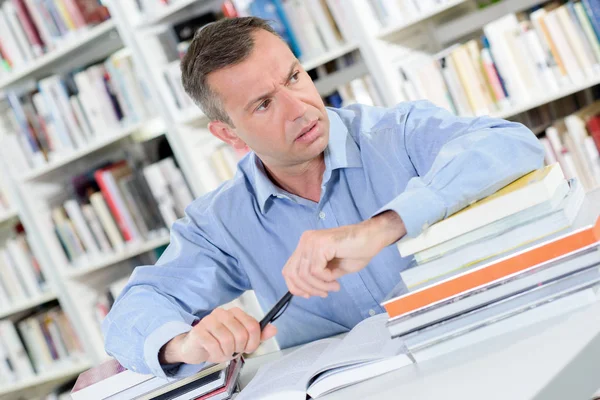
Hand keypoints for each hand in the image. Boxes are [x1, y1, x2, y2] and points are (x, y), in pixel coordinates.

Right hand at [159, 307, 276, 364]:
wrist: (194, 346)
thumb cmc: (217, 341)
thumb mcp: (240, 339)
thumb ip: (257, 334)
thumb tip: (273, 329)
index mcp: (234, 312)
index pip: (253, 326)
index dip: (254, 342)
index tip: (248, 348)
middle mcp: (222, 313)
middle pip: (242, 335)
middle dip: (239, 349)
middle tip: (232, 350)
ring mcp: (209, 321)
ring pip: (228, 342)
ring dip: (227, 353)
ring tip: (222, 352)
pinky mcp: (199, 332)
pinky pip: (215, 348)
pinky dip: (217, 356)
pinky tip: (214, 353)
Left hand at [282, 211, 405, 297]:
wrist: (373, 237)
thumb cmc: (356, 250)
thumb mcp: (331, 268)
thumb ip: (317, 275)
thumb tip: (306, 290)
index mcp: (306, 245)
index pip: (289, 269)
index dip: (296, 287)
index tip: (309, 295)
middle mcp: (306, 240)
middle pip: (292, 273)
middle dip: (307, 289)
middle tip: (324, 293)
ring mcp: (312, 241)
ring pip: (304, 274)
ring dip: (319, 286)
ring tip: (334, 286)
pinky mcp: (321, 244)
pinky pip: (315, 270)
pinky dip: (325, 279)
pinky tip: (336, 278)